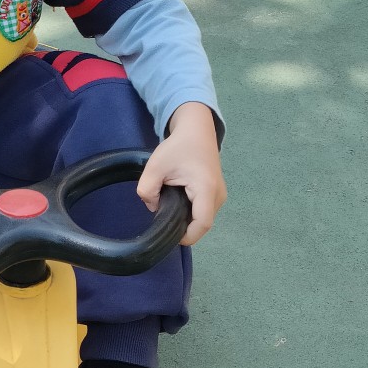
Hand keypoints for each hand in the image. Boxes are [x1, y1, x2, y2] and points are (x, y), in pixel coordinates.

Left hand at [136, 103, 225, 245]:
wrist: (196, 131)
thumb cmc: (178, 147)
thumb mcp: (155, 166)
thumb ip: (147, 190)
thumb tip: (152, 208)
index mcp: (206, 189)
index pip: (202, 224)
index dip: (187, 236)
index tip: (169, 235)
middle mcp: (218, 195)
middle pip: (202, 224)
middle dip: (183, 227)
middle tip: (163, 220)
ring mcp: (220, 195)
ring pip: (204, 219)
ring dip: (187, 220)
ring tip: (169, 209)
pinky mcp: (217, 194)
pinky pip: (204, 212)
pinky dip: (191, 213)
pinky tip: (177, 204)